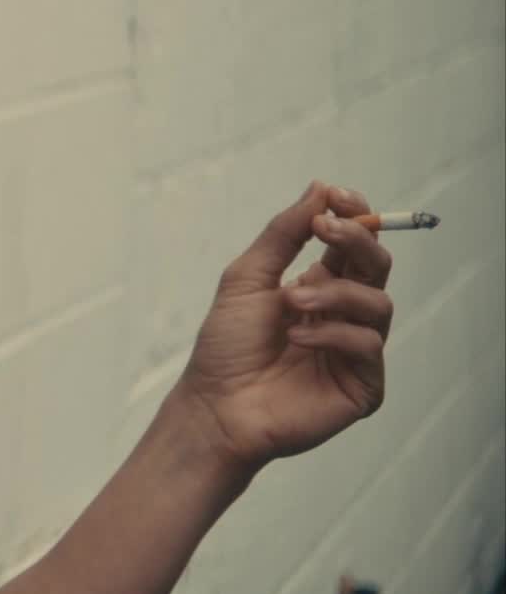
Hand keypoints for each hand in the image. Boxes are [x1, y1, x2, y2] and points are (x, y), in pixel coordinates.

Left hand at [175, 181, 394, 473]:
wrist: (215, 405)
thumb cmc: (226, 345)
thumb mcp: (248, 278)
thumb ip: (283, 234)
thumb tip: (319, 188)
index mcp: (321, 286)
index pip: (355, 244)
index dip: (354, 217)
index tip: (337, 198)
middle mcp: (345, 315)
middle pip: (377, 265)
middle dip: (356, 239)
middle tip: (325, 229)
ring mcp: (357, 350)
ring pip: (378, 303)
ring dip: (333, 293)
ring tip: (291, 300)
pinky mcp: (364, 385)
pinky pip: (368, 345)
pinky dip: (332, 334)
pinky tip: (295, 338)